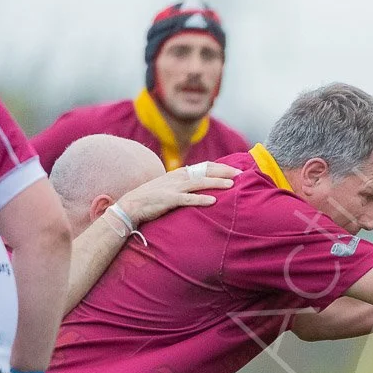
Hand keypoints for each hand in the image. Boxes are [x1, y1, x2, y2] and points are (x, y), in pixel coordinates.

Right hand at [117, 163, 238, 223]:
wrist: (131, 205)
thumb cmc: (153, 198)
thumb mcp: (171, 187)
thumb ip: (186, 184)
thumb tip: (204, 185)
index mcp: (180, 174)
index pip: (204, 166)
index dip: (221, 167)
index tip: (236, 170)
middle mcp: (178, 178)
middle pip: (204, 171)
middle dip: (223, 172)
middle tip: (241, 174)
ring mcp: (173, 188)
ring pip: (198, 183)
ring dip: (216, 183)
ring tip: (232, 185)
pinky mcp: (168, 200)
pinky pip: (187, 199)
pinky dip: (201, 199)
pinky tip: (213, 201)